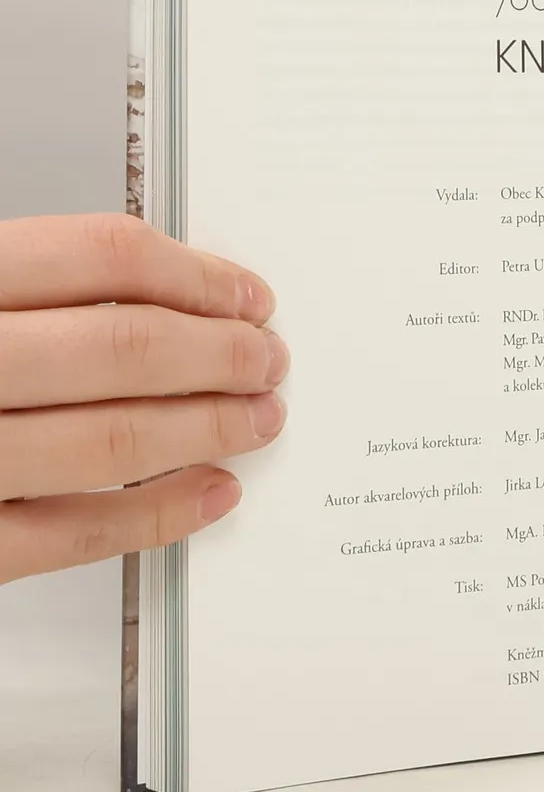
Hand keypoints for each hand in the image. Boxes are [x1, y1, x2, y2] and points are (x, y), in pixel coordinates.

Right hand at [0, 215, 287, 584]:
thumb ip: (21, 287)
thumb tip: (162, 290)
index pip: (98, 258)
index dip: (196, 274)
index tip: (249, 295)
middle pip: (123, 347)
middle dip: (222, 354)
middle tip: (270, 360)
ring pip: (114, 439)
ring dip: (210, 428)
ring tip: (259, 418)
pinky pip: (74, 533)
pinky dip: (159, 513)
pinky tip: (211, 492)